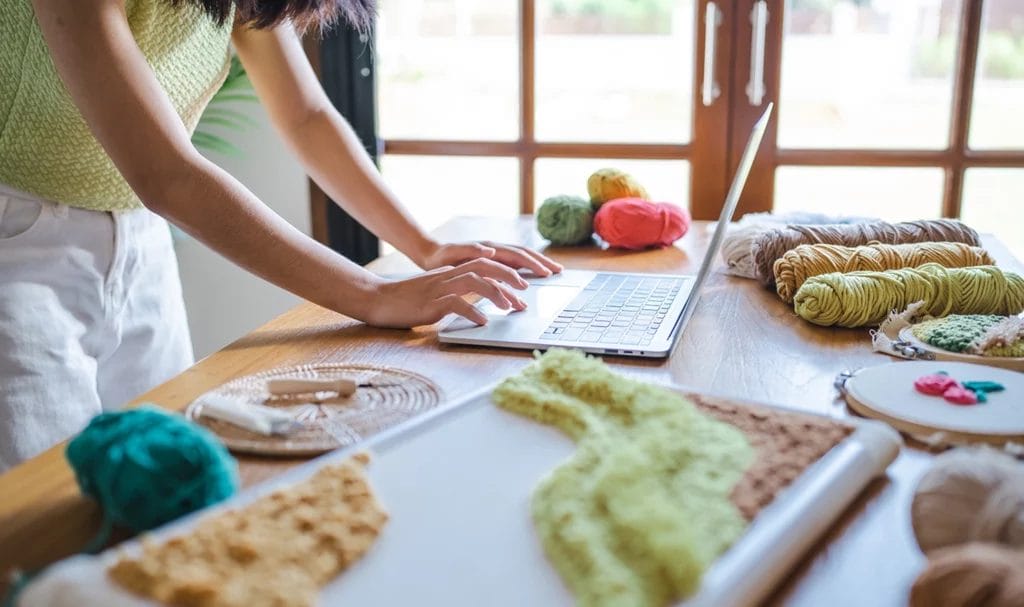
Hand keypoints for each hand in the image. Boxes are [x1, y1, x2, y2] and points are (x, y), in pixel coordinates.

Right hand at [363, 258, 529, 328]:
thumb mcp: (436, 291)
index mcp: (451, 273)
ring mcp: (439, 288)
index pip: (485, 266)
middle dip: (508, 277)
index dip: (506, 273)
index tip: (523, 286)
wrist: (377, 298)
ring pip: (474, 281)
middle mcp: (448, 277)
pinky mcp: (430, 303)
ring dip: (496, 293)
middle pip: (485, 267)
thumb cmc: (407, 299)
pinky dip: (472, 312)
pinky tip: (483, 321)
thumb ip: (456, 292)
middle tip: (525, 291)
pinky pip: (456, 304)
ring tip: (510, 307)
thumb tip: (479, 302)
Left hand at [418, 240, 562, 276]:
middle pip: (524, 254)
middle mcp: (494, 249)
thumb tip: (491, 250)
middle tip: (559, 271)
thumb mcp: (451, 255)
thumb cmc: (439, 257)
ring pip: (521, 257)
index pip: (516, 255)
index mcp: (488, 248)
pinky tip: (532, 276)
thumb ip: (470, 250)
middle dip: (542, 262)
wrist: (430, 254)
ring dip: (537, 263)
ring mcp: (494, 254)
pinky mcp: (491, 260)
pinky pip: (513, 263)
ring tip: (552, 271)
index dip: (532, 264)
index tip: (546, 273)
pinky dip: (526, 268)